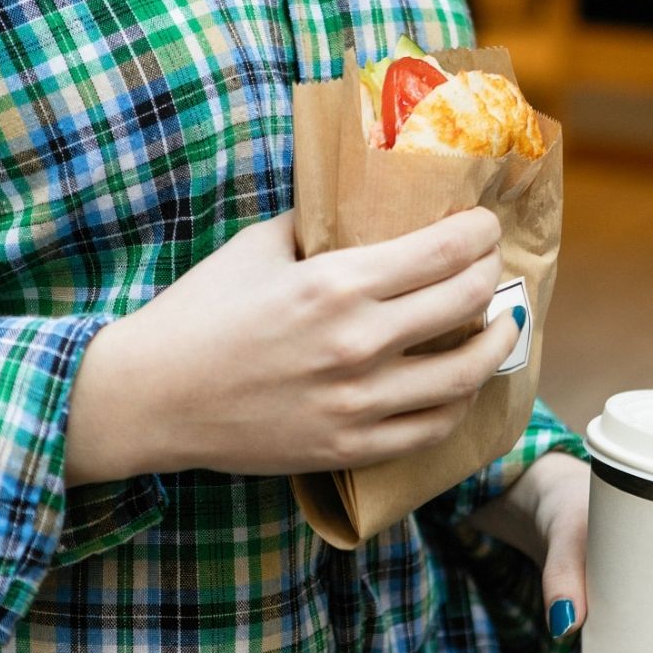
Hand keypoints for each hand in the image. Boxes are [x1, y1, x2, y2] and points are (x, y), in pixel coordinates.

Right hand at [65, 208, 520, 482]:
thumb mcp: (257, 246)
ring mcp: (358, 402)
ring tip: (500, 326)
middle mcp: (358, 343)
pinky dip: (459, 401)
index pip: (445, 250)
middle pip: (467, 302)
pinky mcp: (349, 446)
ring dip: (494, 342)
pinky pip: (432, 427)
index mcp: (336, 284)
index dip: (481, 233)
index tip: (486, 226)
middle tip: (492, 267)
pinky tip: (460, 382)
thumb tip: (359, 206)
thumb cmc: (199, 313)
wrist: (152, 396)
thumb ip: (317, 223)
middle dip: (493, 276)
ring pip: (465, 372)